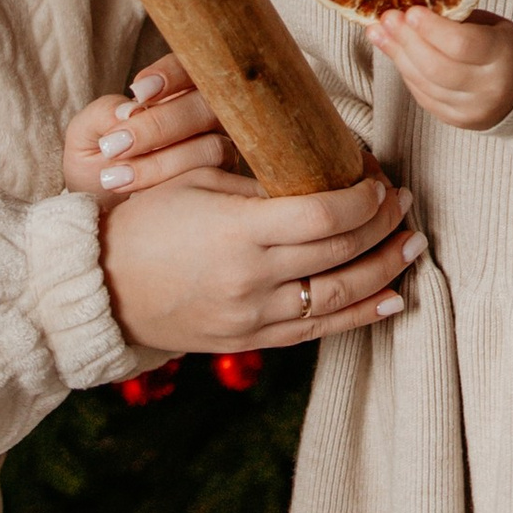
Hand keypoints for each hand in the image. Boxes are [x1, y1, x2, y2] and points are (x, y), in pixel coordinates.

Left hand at [65, 62, 234, 199]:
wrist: (100, 216)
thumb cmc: (96, 168)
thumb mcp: (84, 137)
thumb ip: (102, 115)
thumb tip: (131, 110)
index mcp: (177, 94)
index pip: (191, 68)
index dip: (173, 73)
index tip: (139, 91)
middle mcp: (207, 119)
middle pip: (207, 105)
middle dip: (161, 124)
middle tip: (115, 145)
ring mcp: (221, 152)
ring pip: (213, 146)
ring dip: (163, 162)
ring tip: (115, 177)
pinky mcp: (223, 188)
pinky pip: (213, 182)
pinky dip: (174, 185)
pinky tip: (138, 197)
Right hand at [100, 163, 424, 355]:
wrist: (99, 288)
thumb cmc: (143, 220)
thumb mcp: (197, 182)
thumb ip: (259, 184)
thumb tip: (320, 171)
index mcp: (237, 232)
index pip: (322, 216)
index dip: (362, 198)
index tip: (379, 179)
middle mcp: (251, 280)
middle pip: (340, 254)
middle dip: (382, 226)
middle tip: (406, 203)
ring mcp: (252, 317)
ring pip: (339, 298)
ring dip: (385, 270)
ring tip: (413, 245)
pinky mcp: (250, 341)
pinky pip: (318, 330)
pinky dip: (360, 314)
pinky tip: (392, 298)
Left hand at [376, 5, 512, 132]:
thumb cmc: (501, 46)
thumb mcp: (489, 25)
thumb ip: (454, 19)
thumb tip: (407, 9)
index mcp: (504, 54)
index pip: (462, 45)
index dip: (432, 29)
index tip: (410, 11)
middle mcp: (490, 86)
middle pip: (437, 67)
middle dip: (406, 41)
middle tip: (387, 19)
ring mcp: (473, 108)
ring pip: (425, 84)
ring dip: (398, 56)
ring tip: (380, 32)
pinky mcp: (457, 120)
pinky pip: (423, 96)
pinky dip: (406, 73)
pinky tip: (395, 53)